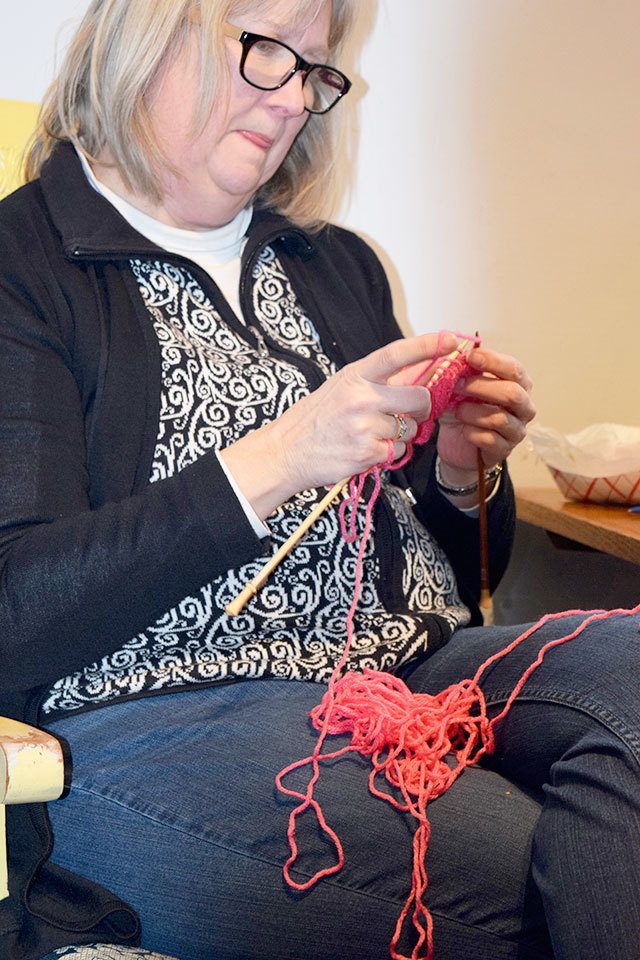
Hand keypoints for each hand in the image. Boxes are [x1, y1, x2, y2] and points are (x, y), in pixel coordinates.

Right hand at [221, 333, 457, 518]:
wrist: (285, 452)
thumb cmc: (314, 420)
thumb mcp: (340, 388)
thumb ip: (375, 382)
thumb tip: (416, 375)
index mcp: (355, 375)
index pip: (397, 354)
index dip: (427, 345)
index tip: (452, 339)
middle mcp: (361, 397)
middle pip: (419, 399)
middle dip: (420, 409)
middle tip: (406, 414)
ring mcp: (364, 425)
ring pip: (409, 430)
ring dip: (398, 436)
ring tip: (368, 435)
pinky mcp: (367, 452)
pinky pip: (396, 452)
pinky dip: (386, 454)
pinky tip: (363, 450)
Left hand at [436, 347, 534, 476]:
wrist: (457, 442)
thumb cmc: (464, 407)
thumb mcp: (461, 385)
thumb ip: (462, 370)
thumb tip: (455, 354)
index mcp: (518, 384)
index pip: (514, 369)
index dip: (493, 361)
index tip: (469, 357)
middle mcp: (524, 406)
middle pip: (512, 393)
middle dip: (481, 387)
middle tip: (456, 385)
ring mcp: (517, 430)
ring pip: (499, 418)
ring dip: (472, 412)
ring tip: (457, 410)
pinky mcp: (504, 450)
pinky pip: (491, 440)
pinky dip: (472, 433)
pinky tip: (464, 430)